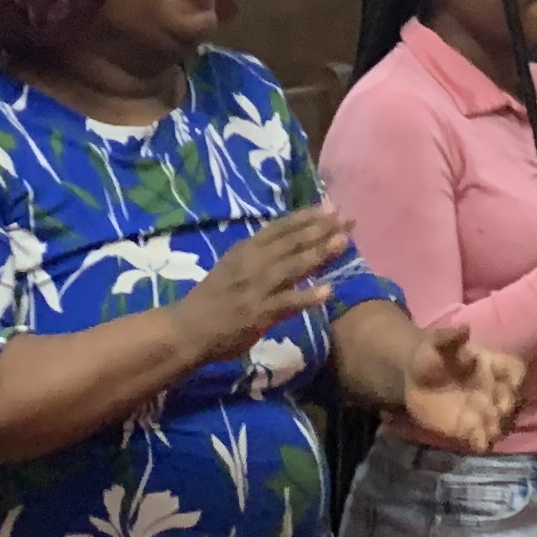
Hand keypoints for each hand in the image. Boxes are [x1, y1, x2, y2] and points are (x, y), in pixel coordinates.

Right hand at [172, 206, 353, 362]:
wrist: (188, 329)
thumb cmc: (212, 298)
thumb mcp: (232, 266)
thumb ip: (257, 255)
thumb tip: (288, 244)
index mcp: (245, 250)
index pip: (280, 228)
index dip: (306, 217)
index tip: (331, 207)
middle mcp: (252, 263)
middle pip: (291, 242)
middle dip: (321, 229)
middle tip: (347, 218)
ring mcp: (256, 288)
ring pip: (292, 267)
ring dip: (318, 254)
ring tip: (343, 243)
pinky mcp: (258, 313)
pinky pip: (287, 303)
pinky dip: (307, 297)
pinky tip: (328, 291)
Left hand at [398, 324, 527, 453]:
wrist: (412, 376)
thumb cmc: (430, 354)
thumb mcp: (436, 341)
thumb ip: (450, 336)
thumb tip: (464, 328)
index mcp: (489, 365)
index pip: (512, 369)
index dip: (515, 375)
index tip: (513, 381)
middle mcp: (491, 389)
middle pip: (508, 398)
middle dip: (507, 404)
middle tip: (500, 409)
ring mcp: (481, 409)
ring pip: (497, 420)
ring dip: (496, 426)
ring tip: (491, 432)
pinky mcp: (467, 427)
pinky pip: (479, 436)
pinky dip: (481, 441)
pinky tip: (479, 445)